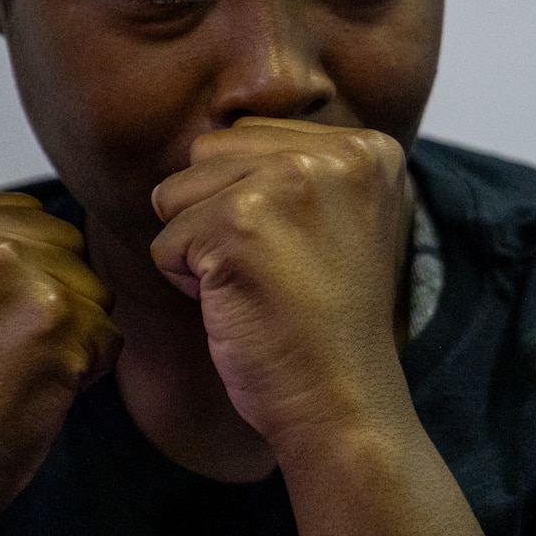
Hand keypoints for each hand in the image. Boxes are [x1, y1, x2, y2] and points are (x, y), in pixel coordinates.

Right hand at [0, 190, 121, 530]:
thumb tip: (52, 216)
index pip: (22, 218)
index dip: (12, 281)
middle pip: (61, 242)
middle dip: (46, 300)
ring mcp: (0, 266)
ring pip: (90, 282)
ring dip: (70, 332)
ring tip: (6, 369)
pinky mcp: (49, 311)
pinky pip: (108, 329)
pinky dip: (86, 367)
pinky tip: (31, 389)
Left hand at [150, 118, 410, 451]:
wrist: (342, 400)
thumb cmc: (326, 322)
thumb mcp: (336, 219)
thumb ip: (295, 167)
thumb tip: (211, 141)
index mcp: (368, 147)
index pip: (252, 135)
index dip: (252, 201)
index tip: (302, 252)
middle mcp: (337, 152)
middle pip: (210, 153)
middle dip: (216, 215)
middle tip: (275, 271)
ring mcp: (290, 181)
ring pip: (179, 192)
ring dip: (198, 247)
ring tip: (257, 285)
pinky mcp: (240, 221)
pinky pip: (166, 241)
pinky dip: (187, 284)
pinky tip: (241, 305)